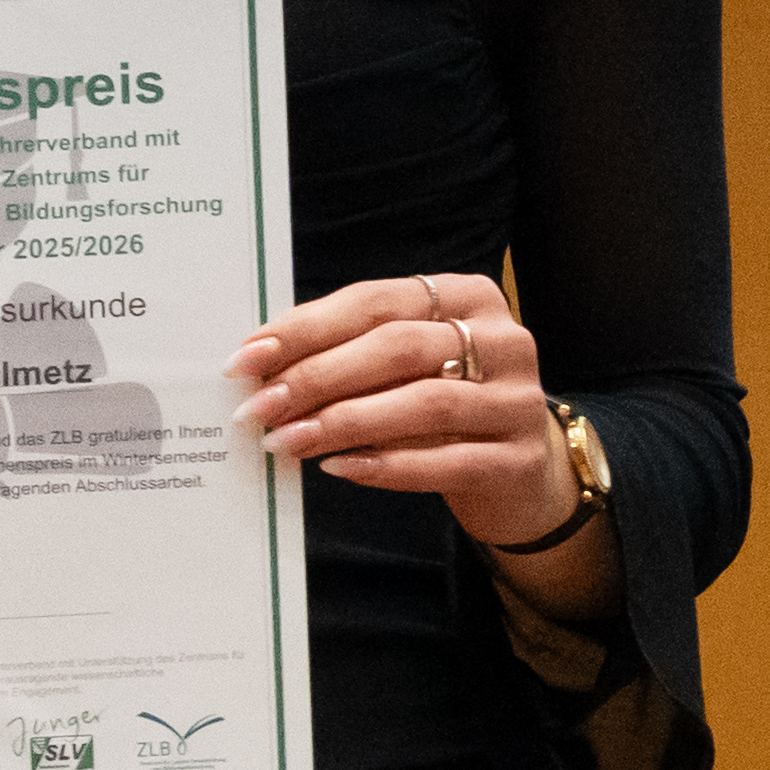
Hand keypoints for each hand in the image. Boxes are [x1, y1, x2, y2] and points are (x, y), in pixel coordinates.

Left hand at [235, 268, 583, 553]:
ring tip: (288, 440)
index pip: (377, 303)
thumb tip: (261, 364)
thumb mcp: (407, 365)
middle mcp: (505, 341)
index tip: (248, 357)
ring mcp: (519, 401)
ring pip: (424, 403)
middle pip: (399, 349)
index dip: (308, 328)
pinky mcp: (520, 458)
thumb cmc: (444, 405)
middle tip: (260, 407)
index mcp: (469, 297)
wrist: (519, 472)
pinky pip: (447, 462)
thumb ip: (351, 352)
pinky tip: (340, 467)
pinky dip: (387, 466)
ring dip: (344, 422)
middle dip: (318, 377)